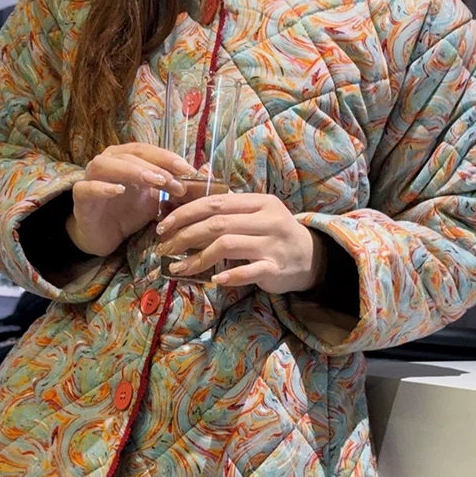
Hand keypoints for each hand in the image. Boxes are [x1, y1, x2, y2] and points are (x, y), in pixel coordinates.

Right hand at [69, 143, 194, 258]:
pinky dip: (102, 187)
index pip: (148, 150)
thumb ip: (176, 188)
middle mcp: (107, 162)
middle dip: (156, 166)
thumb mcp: (157, 200)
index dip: (167, 157)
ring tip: (154, 182)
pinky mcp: (81, 198)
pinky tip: (118, 190)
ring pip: (107, 165)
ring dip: (132, 171)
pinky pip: (87, 188)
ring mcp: (90, 178)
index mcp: (126, 158)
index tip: (188, 169)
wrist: (104, 236)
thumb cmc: (129, 213)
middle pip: (131, 155)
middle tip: (175, 180)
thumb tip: (207, 176)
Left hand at [155, 192, 324, 294]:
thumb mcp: (258, 212)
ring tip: (179, 268)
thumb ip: (230, 207)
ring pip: (227, 246)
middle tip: (165, 247)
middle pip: (217, 224)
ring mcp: (272, 244)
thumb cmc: (275, 233)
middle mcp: (267, 220)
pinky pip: (249, 271)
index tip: (164, 225)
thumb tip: (190, 196)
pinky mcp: (275, 268)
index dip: (186, 213)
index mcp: (259, 202)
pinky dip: (229, 275)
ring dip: (198, 258)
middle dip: (185, 235)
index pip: (216, 203)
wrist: (311, 256)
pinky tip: (214, 280)